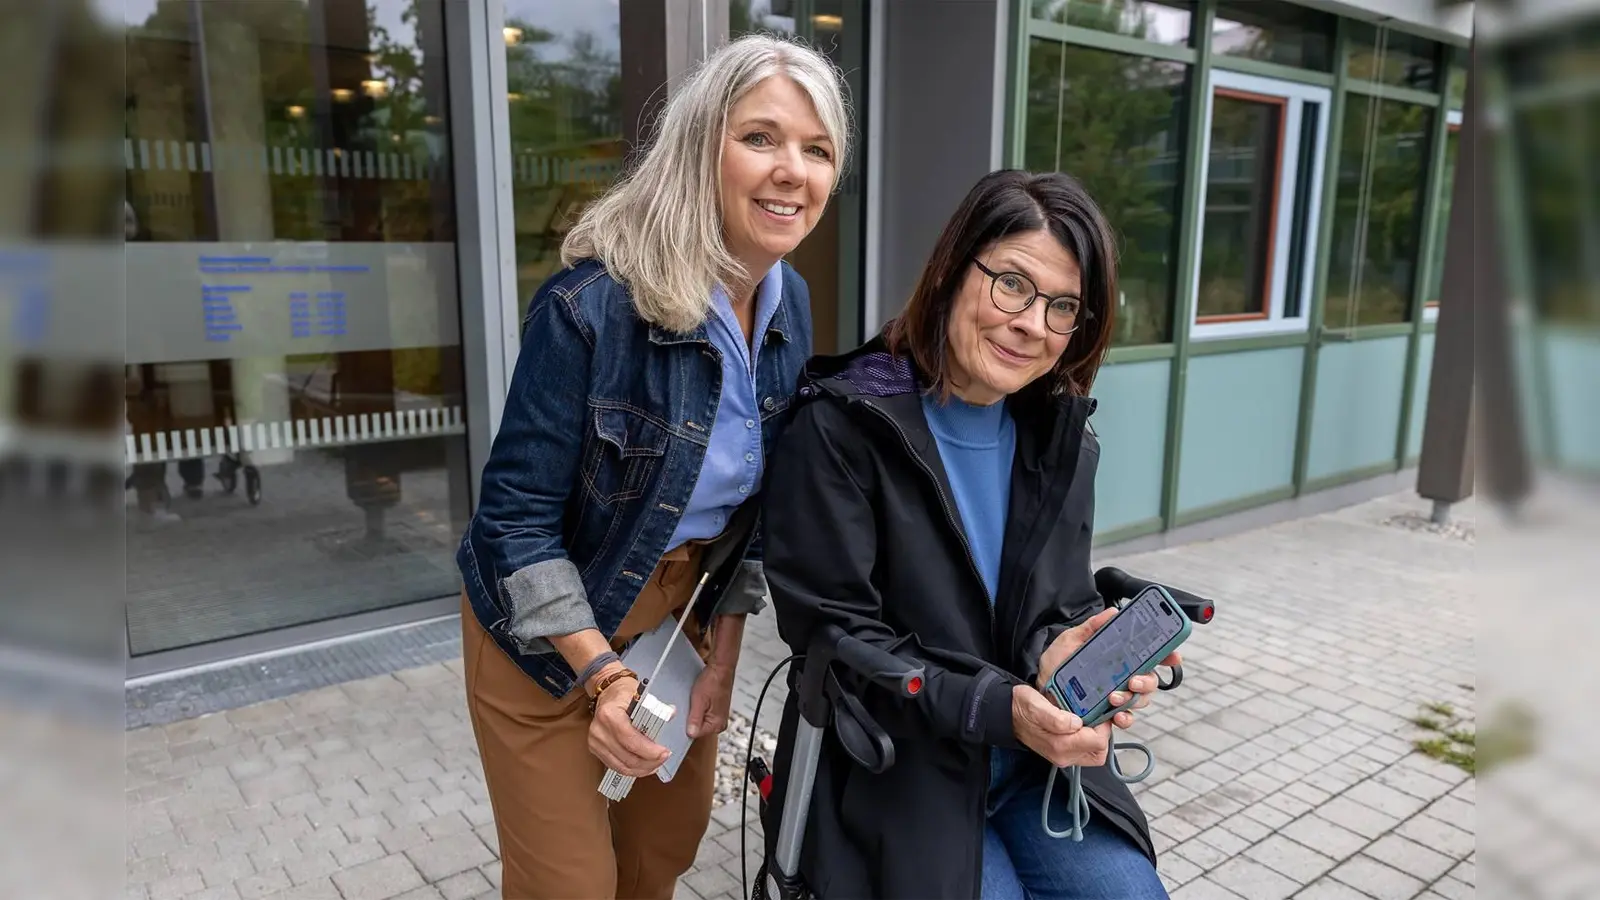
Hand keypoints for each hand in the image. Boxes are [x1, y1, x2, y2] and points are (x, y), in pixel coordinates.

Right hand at [587, 670, 670, 777]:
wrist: (608, 694)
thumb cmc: (625, 694)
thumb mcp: (641, 695)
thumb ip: (656, 706)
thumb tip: (671, 713)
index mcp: (609, 714)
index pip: (630, 740)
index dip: (649, 750)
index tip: (664, 752)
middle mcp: (599, 730)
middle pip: (627, 756)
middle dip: (649, 761)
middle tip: (664, 758)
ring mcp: (595, 742)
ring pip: (622, 766)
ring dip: (642, 769)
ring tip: (656, 764)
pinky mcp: (595, 749)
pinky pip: (615, 766)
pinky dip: (632, 769)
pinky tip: (644, 766)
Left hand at [686, 663, 734, 738]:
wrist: (720, 669)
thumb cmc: (713, 682)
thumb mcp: (699, 700)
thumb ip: (694, 719)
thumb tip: (690, 733)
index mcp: (717, 724)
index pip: (695, 735)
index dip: (685, 726)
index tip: (680, 719)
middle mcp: (720, 724)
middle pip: (697, 729)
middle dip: (690, 719)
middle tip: (688, 706)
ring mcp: (718, 718)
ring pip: (699, 722)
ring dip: (693, 714)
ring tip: (695, 702)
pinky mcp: (715, 711)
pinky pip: (702, 715)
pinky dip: (697, 710)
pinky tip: (697, 701)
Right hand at [1012, 684, 1112, 768]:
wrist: (1007, 715)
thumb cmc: (1021, 708)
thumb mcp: (1036, 706)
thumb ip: (1056, 718)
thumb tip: (1075, 723)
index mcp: (1060, 745)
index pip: (1098, 742)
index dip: (1102, 725)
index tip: (1097, 711)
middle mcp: (1064, 755)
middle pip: (1100, 752)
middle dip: (1103, 734)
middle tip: (1096, 715)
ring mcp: (1064, 756)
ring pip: (1094, 752)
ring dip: (1097, 736)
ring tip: (1090, 718)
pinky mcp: (1063, 752)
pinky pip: (1086, 750)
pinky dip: (1089, 738)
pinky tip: (1082, 723)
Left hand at [1037, 607, 1181, 729]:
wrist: (1038, 689)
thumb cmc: (1057, 664)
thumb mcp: (1071, 640)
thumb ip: (1091, 627)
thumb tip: (1113, 613)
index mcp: (1119, 657)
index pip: (1150, 655)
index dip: (1167, 655)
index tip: (1173, 657)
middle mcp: (1123, 677)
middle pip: (1150, 680)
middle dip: (1147, 681)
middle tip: (1133, 680)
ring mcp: (1118, 696)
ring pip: (1141, 700)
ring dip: (1133, 699)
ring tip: (1114, 696)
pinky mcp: (1108, 714)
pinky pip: (1126, 719)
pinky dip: (1125, 719)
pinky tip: (1117, 716)